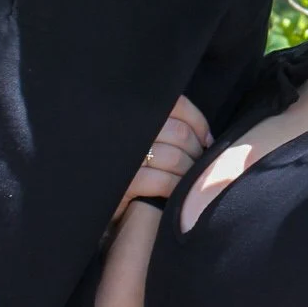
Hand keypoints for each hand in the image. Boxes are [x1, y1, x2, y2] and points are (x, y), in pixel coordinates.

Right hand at [112, 96, 211, 220]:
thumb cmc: (130, 170)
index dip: (197, 121)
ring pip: (174, 157)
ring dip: (187, 172)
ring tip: (185, 179)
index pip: (176, 104)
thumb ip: (168, 128)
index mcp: (134, 113)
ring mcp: (124, 157)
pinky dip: (174, 186)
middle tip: (195, 164)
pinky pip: (162, 181)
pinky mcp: (123, 183)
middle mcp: (127, 129)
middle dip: (195, 151)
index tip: (205, 140)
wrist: (100, 201)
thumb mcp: (146, 140)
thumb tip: (207, 137)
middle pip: (179, 133)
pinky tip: (173, 192)